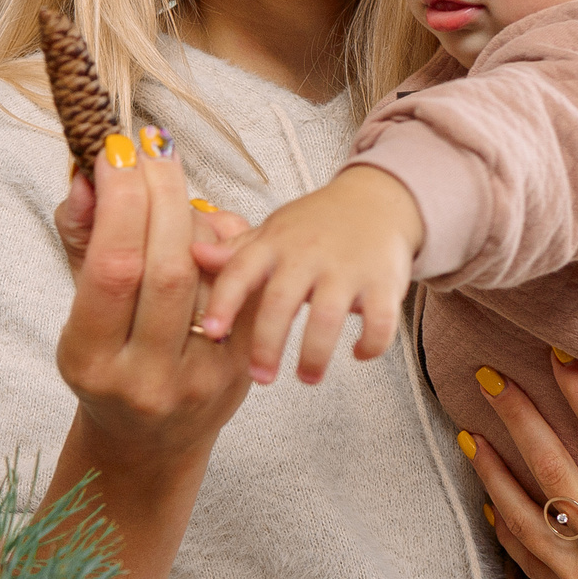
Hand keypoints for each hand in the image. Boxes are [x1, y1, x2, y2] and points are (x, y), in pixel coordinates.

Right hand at [46, 131, 252, 578]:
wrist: (147, 441)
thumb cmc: (105, 361)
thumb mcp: (78, 309)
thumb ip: (80, 240)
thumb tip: (88, 177)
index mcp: (91, 361)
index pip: (114, 268)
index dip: (119, 202)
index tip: (114, 153)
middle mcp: (146, 377)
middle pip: (168, 267)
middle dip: (160, 195)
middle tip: (150, 148)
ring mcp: (199, 380)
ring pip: (210, 278)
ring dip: (192, 214)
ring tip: (170, 179)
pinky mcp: (239, 373)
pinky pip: (240, 293)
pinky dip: (224, 247)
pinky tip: (205, 222)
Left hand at [193, 166, 423, 385]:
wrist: (378, 200)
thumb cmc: (316, 225)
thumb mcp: (274, 232)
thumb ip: (236, 252)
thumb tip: (193, 255)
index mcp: (275, 244)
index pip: (240, 271)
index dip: (224, 302)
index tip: (211, 332)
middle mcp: (308, 254)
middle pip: (280, 303)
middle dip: (266, 345)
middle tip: (260, 377)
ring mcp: (348, 268)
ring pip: (327, 318)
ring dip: (314, 355)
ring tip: (307, 378)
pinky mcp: (384, 282)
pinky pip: (379, 322)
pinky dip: (370, 345)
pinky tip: (358, 354)